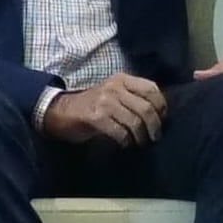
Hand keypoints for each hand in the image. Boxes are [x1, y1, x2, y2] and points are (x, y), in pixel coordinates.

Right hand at [41, 73, 165, 147]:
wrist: (60, 110)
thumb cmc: (91, 104)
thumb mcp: (113, 93)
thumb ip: (132, 97)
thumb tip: (158, 113)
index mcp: (122, 79)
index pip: (151, 89)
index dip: (161, 106)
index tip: (162, 119)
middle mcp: (115, 87)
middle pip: (146, 108)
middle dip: (155, 125)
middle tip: (155, 137)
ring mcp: (105, 101)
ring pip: (135, 121)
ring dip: (141, 136)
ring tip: (141, 142)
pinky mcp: (96, 117)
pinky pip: (120, 132)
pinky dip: (126, 141)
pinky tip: (126, 144)